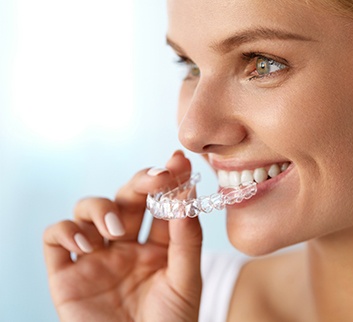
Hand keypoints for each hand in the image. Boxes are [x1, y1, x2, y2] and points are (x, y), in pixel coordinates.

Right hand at [43, 151, 202, 321]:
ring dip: (101, 208)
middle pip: (126, 197)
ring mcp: (95, 258)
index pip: (161, 203)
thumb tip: (187, 195)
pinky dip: (66, 230)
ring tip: (117, 230)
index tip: (179, 161)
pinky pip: (55, 238)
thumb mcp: (186, 281)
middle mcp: (125, 246)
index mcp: (157, 246)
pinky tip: (88, 243)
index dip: (169, 180)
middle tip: (155, 179)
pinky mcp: (67, 274)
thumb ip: (186, 240)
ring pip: (88, 209)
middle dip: (140, 182)